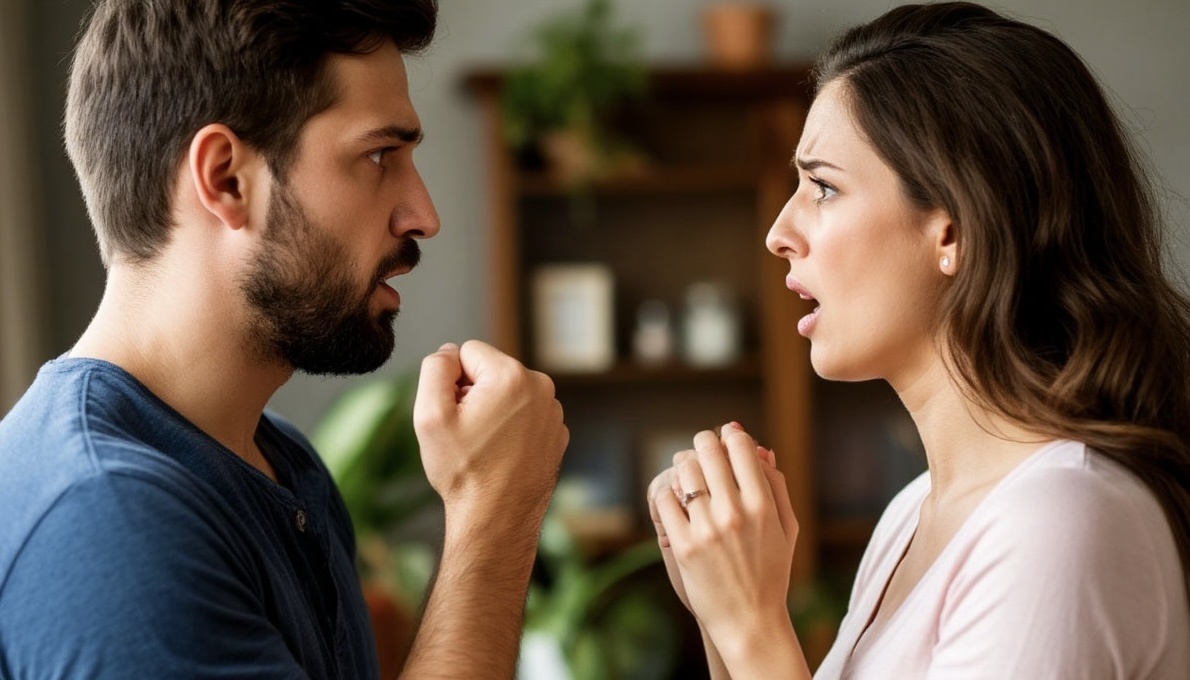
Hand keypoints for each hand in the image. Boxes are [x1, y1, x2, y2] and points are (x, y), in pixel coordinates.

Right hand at [413, 341, 567, 526]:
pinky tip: (502, 456)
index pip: (467, 352)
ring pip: (508, 394)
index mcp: (512, 376)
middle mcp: (541, 388)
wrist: (497, 521)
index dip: (452, 382)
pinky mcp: (557, 433)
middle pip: (490, 371)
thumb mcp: (430, 416)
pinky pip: (525, 415)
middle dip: (474, 395)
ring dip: (494, 412)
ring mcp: (554, 412)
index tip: (456, 415)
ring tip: (486, 447)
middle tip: (468, 434)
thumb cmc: (464, 472)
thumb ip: (435, 370)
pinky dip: (512, 429)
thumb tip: (449, 352)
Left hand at [653, 423, 797, 650]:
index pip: (741, 446)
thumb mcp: (787, 528)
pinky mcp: (682, 546)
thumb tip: (762, 449)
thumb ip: (777, 486)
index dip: (731, 435)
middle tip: (701, 450)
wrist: (750, 622)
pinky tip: (676, 501)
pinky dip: (668, 493)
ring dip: (684, 465)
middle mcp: (734, 513)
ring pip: (684, 471)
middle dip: (703, 443)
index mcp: (763, 505)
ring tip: (687, 473)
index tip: (726, 437)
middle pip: (708, 450)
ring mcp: (706, 529)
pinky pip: (666, 500)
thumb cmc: (772, 573)